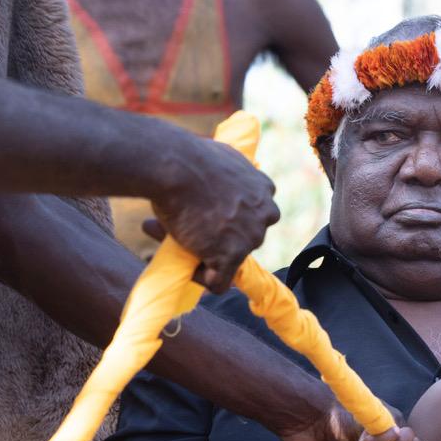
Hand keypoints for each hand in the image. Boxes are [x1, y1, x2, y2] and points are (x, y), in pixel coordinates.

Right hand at [142, 138, 279, 292]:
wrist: (176, 166)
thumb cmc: (187, 159)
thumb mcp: (217, 158)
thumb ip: (222, 178)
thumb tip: (205, 192)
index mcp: (263, 188)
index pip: (254, 213)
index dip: (230, 219)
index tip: (206, 217)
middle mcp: (265, 212)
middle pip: (244, 236)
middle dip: (216, 236)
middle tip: (184, 230)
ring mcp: (251, 235)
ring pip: (232, 258)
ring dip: (205, 255)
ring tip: (174, 243)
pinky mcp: (233, 254)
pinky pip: (220, 281)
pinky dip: (203, 279)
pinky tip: (185, 268)